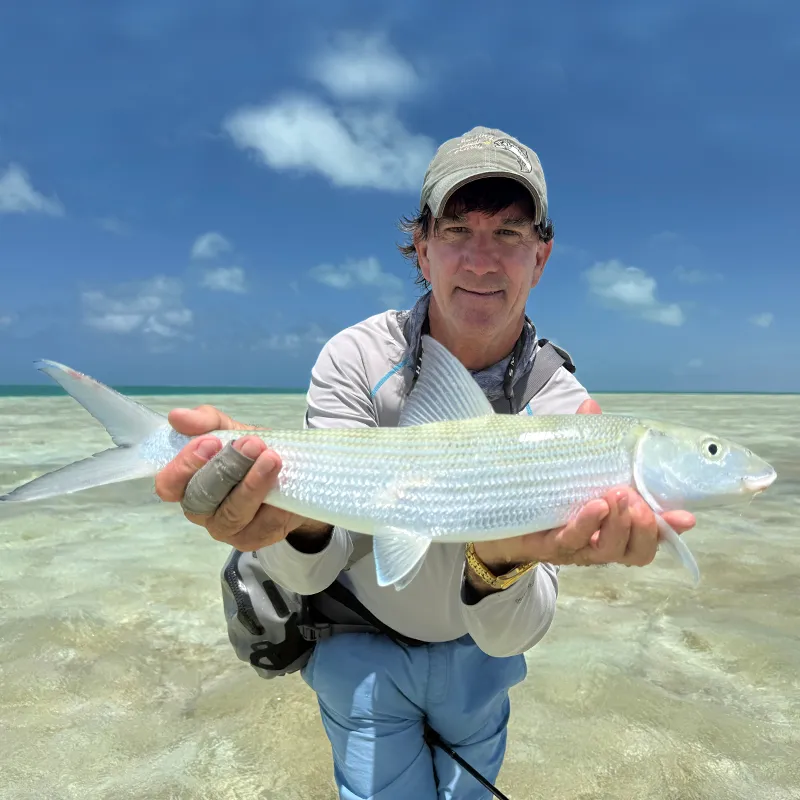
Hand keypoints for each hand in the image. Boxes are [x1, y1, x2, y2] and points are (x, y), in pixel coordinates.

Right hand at [154, 405, 328, 550]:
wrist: (294, 474)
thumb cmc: (251, 454)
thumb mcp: (231, 430)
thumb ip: (206, 422)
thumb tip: (178, 416)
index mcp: (188, 485)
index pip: (169, 485)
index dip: (185, 466)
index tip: (209, 442)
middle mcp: (204, 512)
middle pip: (202, 499)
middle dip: (226, 469)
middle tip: (252, 444)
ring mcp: (229, 529)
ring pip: (233, 514)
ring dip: (253, 484)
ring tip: (272, 458)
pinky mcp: (257, 538)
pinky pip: (263, 525)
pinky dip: (275, 503)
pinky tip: (285, 483)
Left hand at [472, 397, 695, 571]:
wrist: (499, 513)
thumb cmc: (546, 488)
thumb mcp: (568, 460)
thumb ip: (584, 436)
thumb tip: (590, 404)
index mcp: (616, 524)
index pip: (653, 534)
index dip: (671, 527)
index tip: (687, 517)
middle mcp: (602, 542)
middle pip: (638, 551)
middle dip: (644, 527)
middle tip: (635, 499)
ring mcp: (577, 547)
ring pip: (610, 551)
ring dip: (619, 525)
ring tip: (616, 496)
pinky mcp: (550, 547)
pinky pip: (572, 541)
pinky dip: (586, 525)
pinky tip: (594, 506)